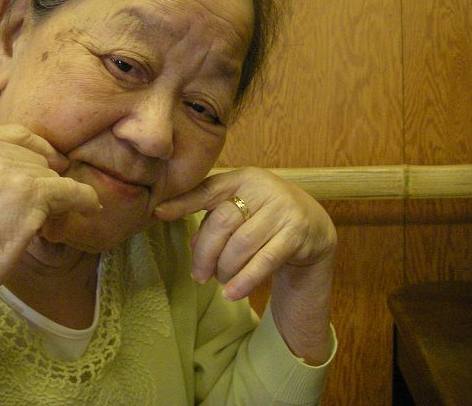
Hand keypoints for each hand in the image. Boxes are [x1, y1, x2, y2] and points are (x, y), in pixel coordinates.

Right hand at [0, 124, 100, 290]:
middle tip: (35, 211)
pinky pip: (71, 190)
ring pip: (52, 177)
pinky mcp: (30, 191)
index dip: (40, 149)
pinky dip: (84, 200)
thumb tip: (46, 160)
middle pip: (36, 157)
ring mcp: (7, 168)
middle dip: (41, 182)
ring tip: (36, 223)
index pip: (17, 134)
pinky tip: (91, 207)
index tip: (53, 164)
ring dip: (53, 200)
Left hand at [154, 167, 335, 300]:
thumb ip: (214, 220)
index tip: (158, 213)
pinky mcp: (297, 234)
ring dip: (225, 269)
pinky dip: (244, 280)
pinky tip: (231, 294)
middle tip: (198, 274)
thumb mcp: (240, 208)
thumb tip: (191, 244)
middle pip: (222, 222)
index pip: (208, 189)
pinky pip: (264, 261)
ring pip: (241, 245)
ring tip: (220, 281)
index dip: (182, 202)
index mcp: (243, 178)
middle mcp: (264, 188)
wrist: (313, 225)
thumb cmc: (264, 216)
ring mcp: (283, 209)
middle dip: (205, 253)